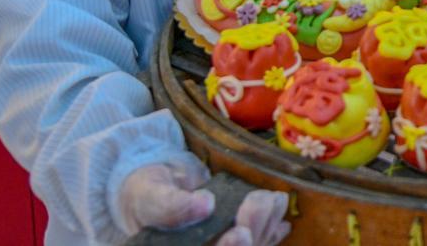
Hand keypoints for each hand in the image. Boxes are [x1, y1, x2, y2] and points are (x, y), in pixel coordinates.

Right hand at [119, 163, 289, 244]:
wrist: (157, 187)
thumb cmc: (147, 193)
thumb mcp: (151, 195)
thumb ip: (172, 204)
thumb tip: (205, 204)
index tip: (239, 232)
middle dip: (254, 232)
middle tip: (262, 201)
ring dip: (267, 226)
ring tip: (274, 199)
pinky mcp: (235, 240)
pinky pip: (259, 241)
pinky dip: (272, 229)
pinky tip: (279, 213)